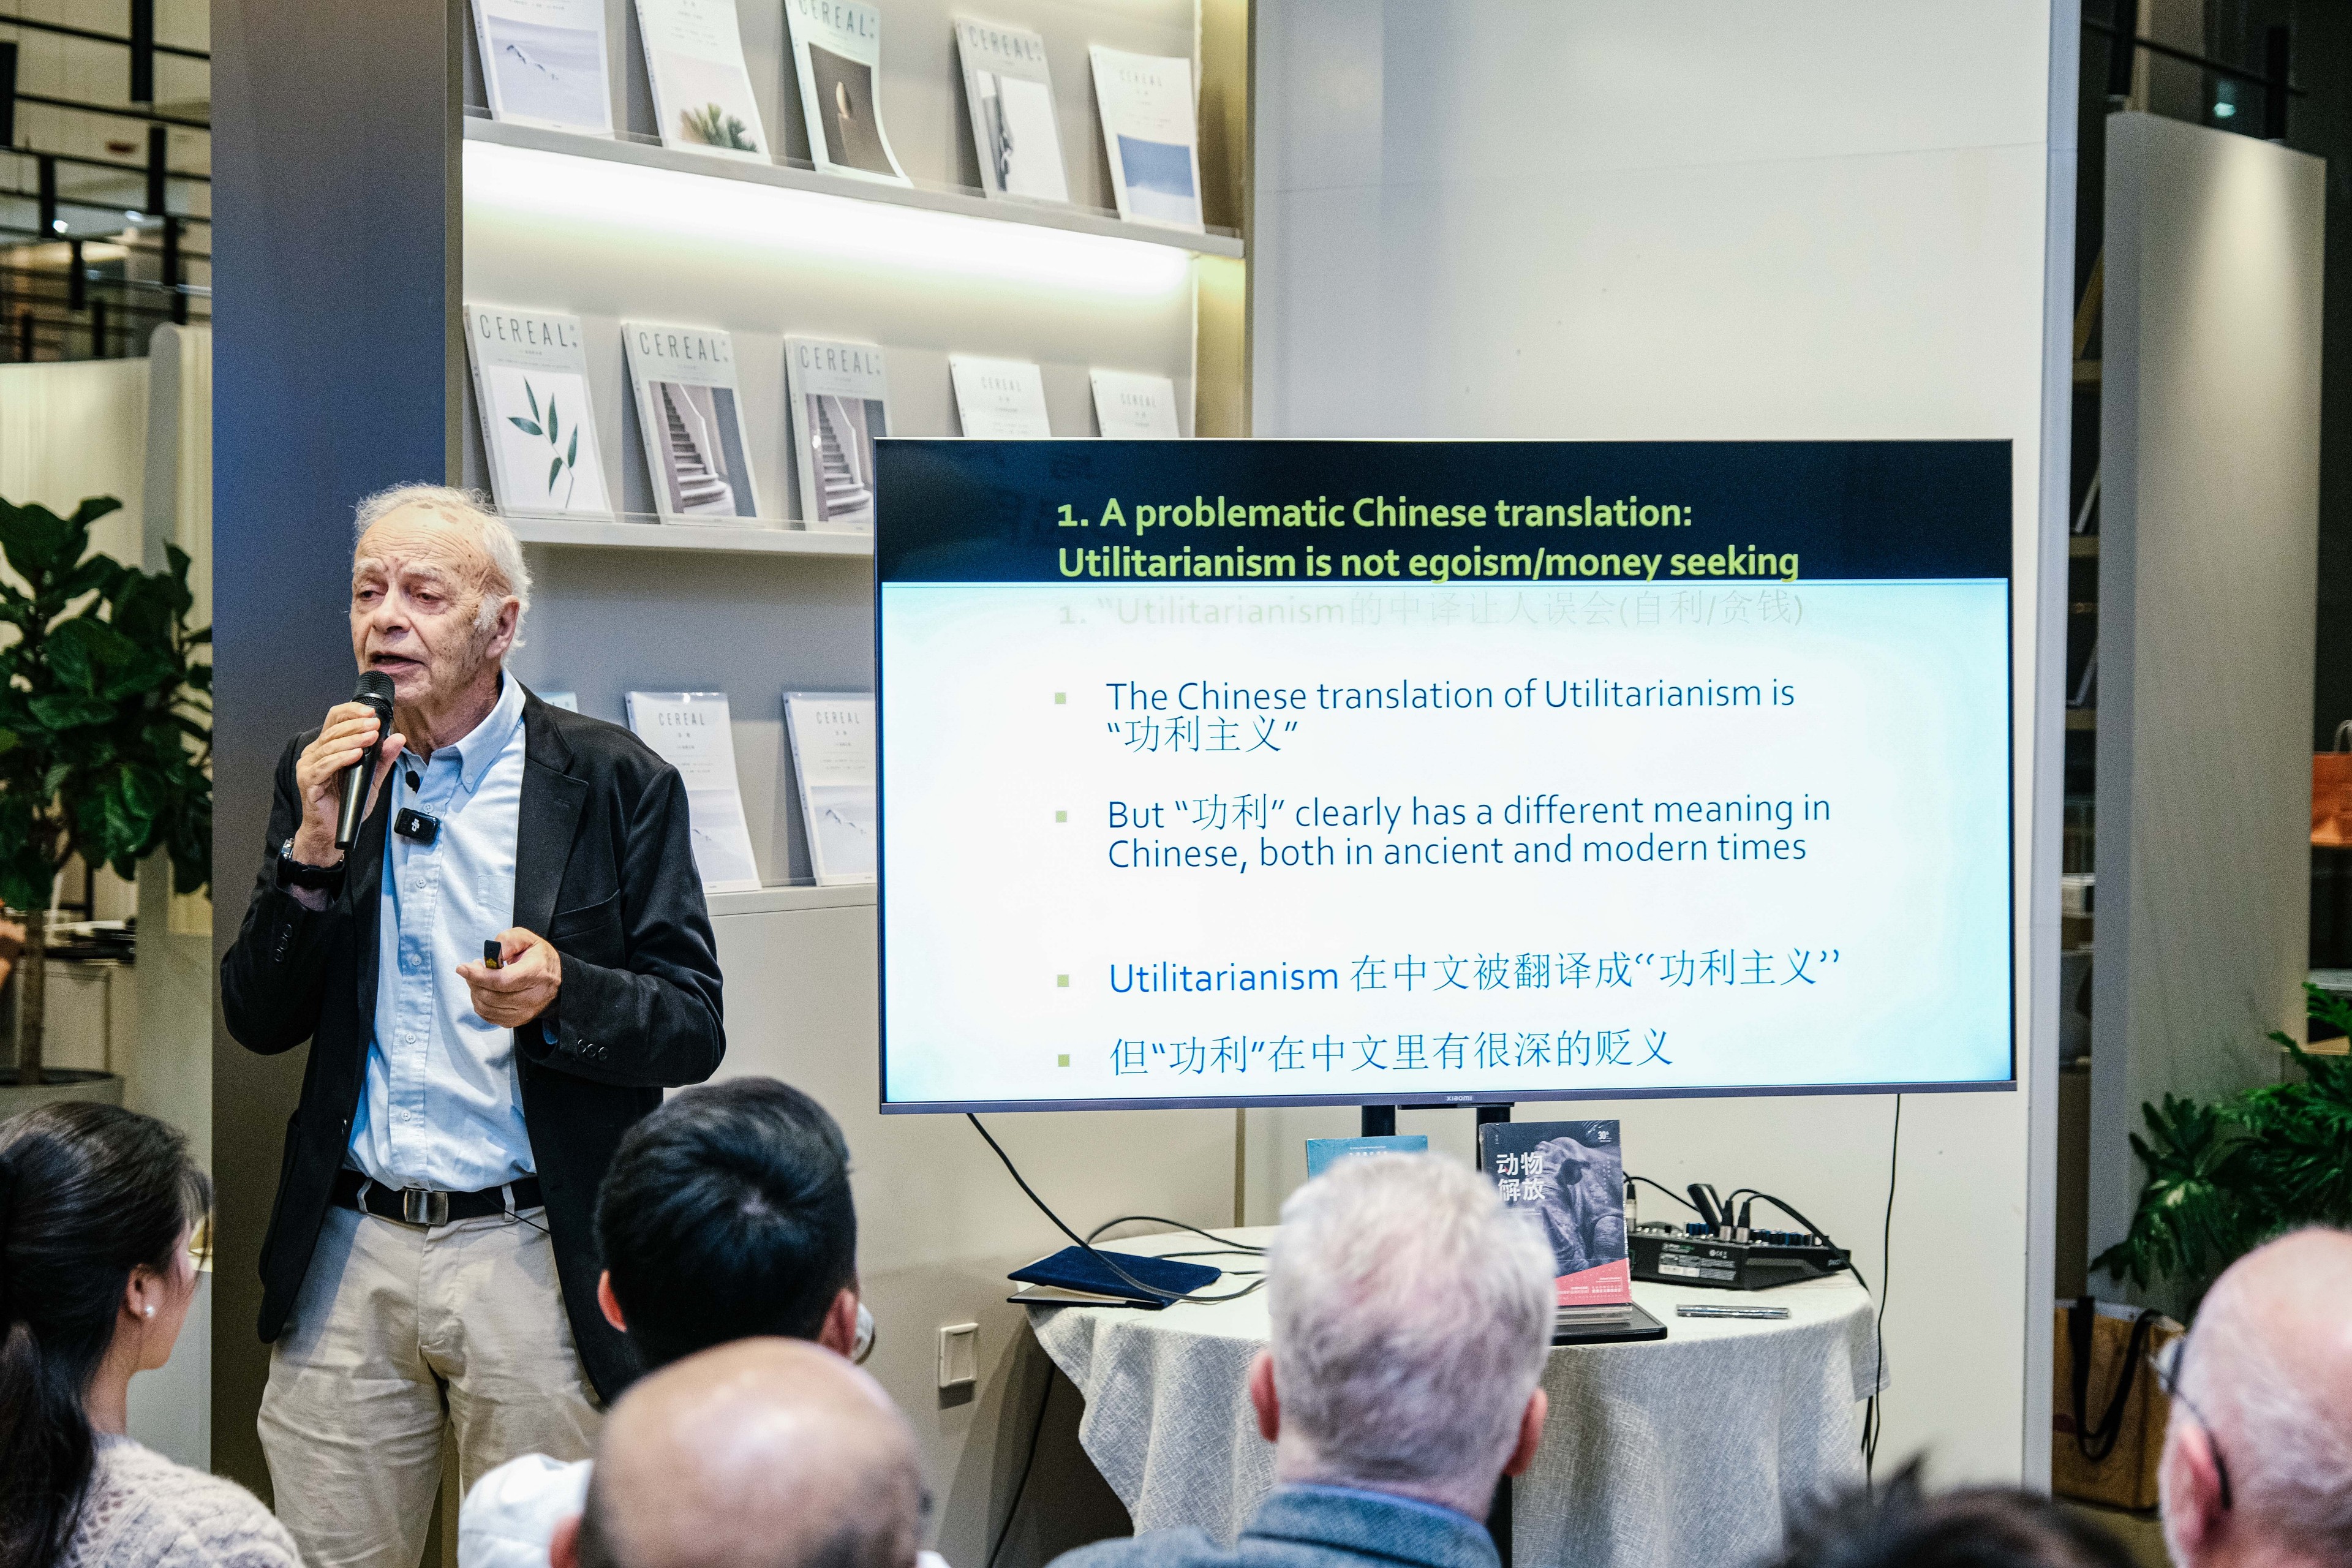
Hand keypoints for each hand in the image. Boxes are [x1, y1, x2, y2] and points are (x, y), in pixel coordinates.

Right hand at [290, 701, 405, 864]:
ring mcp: (309, 766)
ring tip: (371, 737)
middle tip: (376, 724)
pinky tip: (356, 755)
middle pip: (333, 729)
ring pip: (329, 745)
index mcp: (327, 748)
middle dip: (357, 725)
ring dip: (352, 740)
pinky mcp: (308, 781)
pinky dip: (341, 758)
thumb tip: (398, 738)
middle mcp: (315, 753)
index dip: (352, 712)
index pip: (336, 720)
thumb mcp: (372, 779)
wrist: (333, 830)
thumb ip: (383, 759)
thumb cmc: (348, 804)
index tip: (372, 712)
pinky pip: (324, 766)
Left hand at [458, 927, 562, 1028]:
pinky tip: (484, 991)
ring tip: (479, 978)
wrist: (558, 979)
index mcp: (536, 973)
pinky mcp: (517, 1021)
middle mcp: (532, 997)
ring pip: (486, 1007)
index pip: (502, 981)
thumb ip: (506, 941)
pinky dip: (480, 1003)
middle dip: (474, 981)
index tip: (462, 968)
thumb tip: (490, 957)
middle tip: (472, 968)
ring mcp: (525, 1012)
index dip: (478, 976)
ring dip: (475, 992)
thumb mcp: (526, 938)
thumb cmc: (538, 957)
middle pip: (490, 996)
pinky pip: (488, 1016)